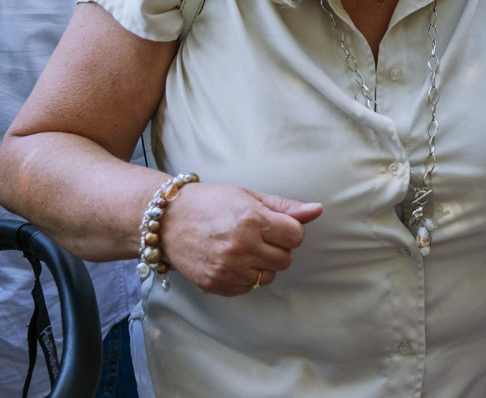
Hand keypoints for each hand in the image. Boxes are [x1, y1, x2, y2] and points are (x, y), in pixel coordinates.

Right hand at [159, 183, 322, 295]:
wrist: (168, 220)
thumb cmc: (212, 203)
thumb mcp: (250, 197)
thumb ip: (286, 207)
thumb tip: (318, 210)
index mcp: (252, 220)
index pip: (296, 236)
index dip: (290, 231)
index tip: (276, 226)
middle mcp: (241, 247)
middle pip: (285, 259)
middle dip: (277, 248)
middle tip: (258, 236)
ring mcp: (227, 269)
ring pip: (268, 277)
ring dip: (262, 265)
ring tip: (244, 248)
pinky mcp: (215, 284)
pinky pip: (247, 288)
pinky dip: (244, 277)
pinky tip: (231, 260)